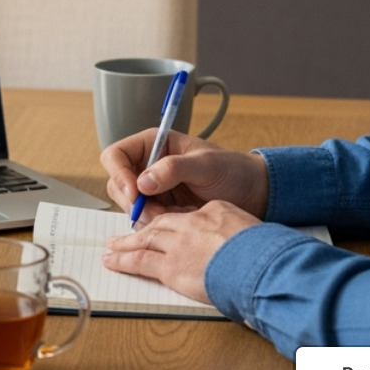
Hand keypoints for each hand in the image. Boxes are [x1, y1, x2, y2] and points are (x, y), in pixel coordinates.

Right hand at [99, 128, 269, 224]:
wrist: (254, 194)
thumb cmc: (233, 171)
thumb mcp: (206, 165)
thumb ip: (174, 168)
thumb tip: (143, 181)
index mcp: (153, 145)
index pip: (116, 155)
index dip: (119, 174)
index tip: (135, 193)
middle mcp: (147, 165)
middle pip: (118, 184)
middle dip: (134, 202)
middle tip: (159, 213)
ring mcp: (153, 189)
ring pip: (130, 206)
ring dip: (149, 215)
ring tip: (180, 215)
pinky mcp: (161, 208)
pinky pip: (145, 220)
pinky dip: (159, 225)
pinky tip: (182, 220)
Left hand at [101, 200, 260, 302]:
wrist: (262, 266)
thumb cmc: (265, 253)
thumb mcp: (252, 230)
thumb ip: (236, 232)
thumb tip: (235, 245)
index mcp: (214, 210)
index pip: (188, 215)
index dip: (174, 222)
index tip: (168, 228)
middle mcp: (191, 223)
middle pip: (160, 223)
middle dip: (142, 228)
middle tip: (127, 233)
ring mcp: (179, 243)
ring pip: (145, 239)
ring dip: (126, 243)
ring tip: (112, 247)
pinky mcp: (170, 266)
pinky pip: (140, 261)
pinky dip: (124, 261)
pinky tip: (112, 261)